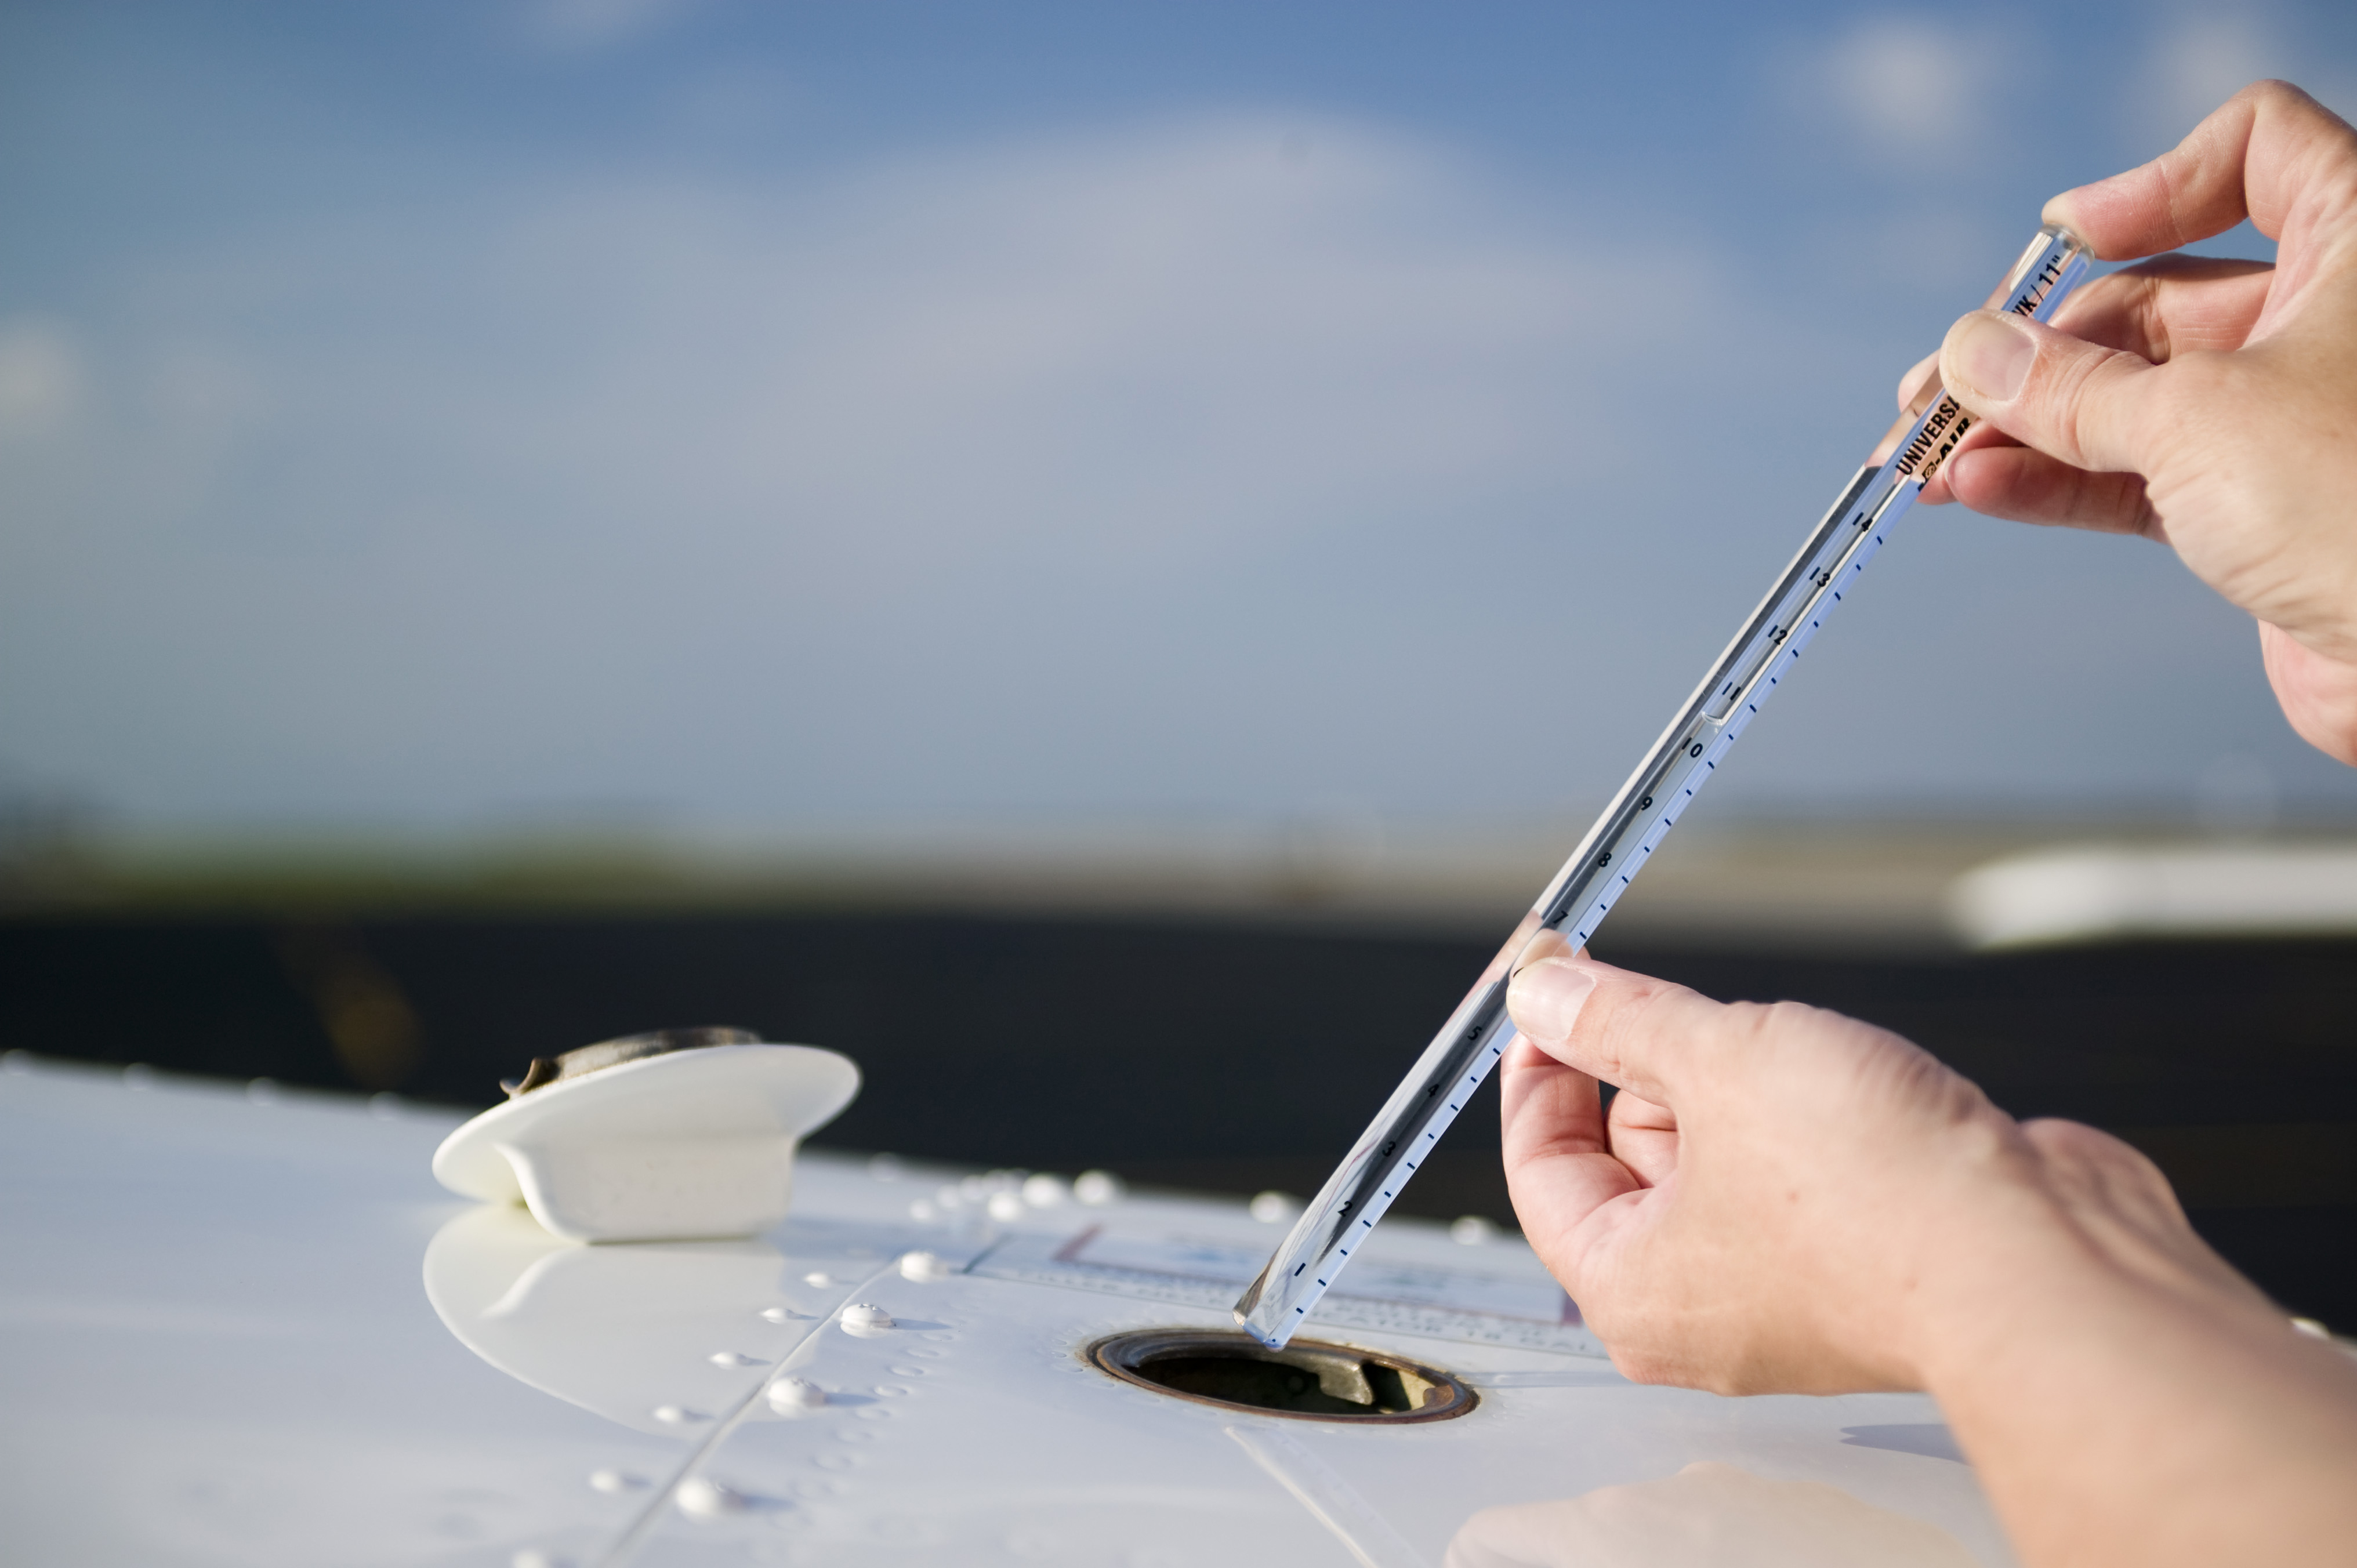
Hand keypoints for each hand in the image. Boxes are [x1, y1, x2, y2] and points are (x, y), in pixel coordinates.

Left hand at [1500, 939, 2356, 1566]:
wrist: (2047, 1262)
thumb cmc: (1879, 1195)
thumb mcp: (1715, 1061)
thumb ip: (1616, 1021)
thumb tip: (1540, 995)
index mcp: (1628, 1289)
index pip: (1538, 1167)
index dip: (1537, 1065)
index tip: (1547, 989)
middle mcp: (1698, 1308)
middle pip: (1626, 1159)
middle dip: (1652, 1068)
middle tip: (1682, 1001)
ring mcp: (1783, 1292)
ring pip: (1720, 1155)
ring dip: (1743, 1085)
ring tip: (1800, 1062)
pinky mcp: (1860, 1264)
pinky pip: (1798, 1171)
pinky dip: (1811, 1116)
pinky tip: (1856, 1090)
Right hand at [1904, 81, 2356, 763]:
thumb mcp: (2194, 418)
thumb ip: (2070, 386)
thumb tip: (1972, 354)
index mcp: (2355, 243)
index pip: (2254, 151)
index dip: (2151, 182)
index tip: (2064, 239)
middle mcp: (2331, 318)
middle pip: (2154, 295)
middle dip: (2035, 349)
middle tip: (1937, 396)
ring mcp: (2296, 413)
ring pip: (2134, 394)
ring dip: (2026, 424)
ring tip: (1930, 457)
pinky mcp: (2266, 504)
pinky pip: (2140, 473)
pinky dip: (2059, 480)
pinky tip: (1980, 491)